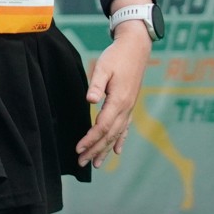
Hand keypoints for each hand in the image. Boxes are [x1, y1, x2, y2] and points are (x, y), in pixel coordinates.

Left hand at [77, 20, 151, 168]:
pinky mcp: (129, 105)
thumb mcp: (103, 67)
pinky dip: (120, 141)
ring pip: (117, 135)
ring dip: (105, 150)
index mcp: (119, 101)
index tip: (78, 149)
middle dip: (95, 150)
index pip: (102, 127)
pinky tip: (117, 151)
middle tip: (81, 163)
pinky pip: (125, 128)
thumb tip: (90, 100)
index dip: (90, 140)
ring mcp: (129, 108)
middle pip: (109, 135)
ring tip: (96, 165)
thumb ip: (97, 84)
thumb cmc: (116, 56)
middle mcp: (126, 108)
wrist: (136, 49)